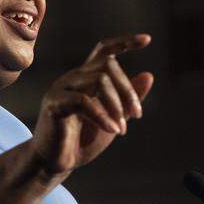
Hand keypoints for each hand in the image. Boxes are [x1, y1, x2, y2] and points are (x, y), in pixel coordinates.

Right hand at [28, 34, 153, 175]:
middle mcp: (73, 78)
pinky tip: (113, 130)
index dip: (124, 43)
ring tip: (122, 129)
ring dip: (117, 105)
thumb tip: (149, 75)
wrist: (54, 164)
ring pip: (99, 79)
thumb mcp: (113, 118)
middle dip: (127, 89)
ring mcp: (61, 89)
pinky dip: (103, 116)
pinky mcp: (54, 104)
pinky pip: (84, 101)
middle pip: (107, 65)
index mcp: (86, 79)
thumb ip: (127, 99)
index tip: (147, 40)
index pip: (104, 51)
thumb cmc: (81, 141)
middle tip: (137, 115)